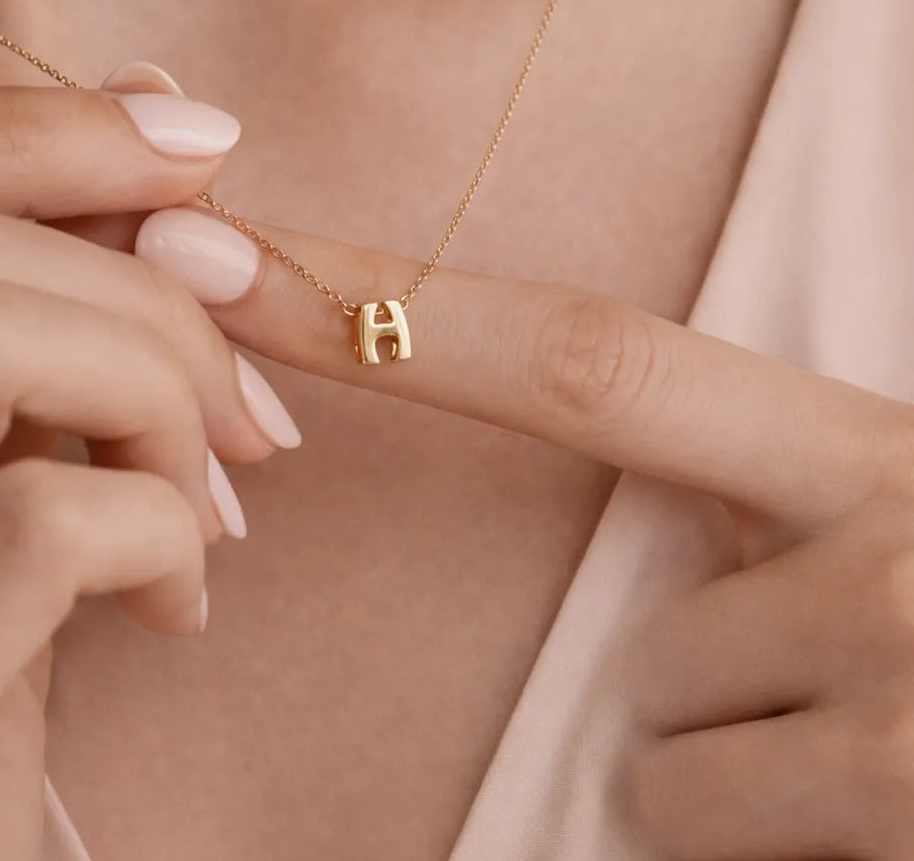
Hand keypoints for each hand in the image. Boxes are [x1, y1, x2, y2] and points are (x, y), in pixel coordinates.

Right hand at [0, 81, 297, 860]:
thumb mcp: (21, 445)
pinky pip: (34, 522)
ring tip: (209, 510)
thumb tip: (154, 94)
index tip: (209, 146)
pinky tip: (175, 604)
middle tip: (249, 422)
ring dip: (151, 398)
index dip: (61, 127)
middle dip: (154, 299)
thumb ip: (66, 286)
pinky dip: (156, 531)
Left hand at [138, 208, 913, 858]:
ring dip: (735, 771)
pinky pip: (719, 844)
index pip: (582, 362)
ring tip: (878, 755)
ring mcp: (913, 696)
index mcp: (869, 444)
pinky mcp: (910, 819)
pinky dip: (772, 846)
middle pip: (632, 617)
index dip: (388, 310)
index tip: (219, 260)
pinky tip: (881, 820)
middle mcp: (892, 541)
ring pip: (670, 753)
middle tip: (820, 664)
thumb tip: (625, 556)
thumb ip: (760, 502)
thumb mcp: (893, 521)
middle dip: (665, 683)